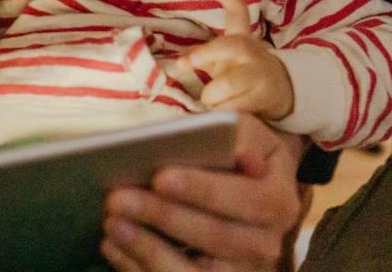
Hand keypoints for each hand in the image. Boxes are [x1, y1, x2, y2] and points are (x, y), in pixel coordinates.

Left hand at [101, 113, 305, 271]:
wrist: (252, 187)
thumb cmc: (241, 154)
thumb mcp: (248, 133)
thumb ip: (240, 136)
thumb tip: (238, 150)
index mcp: (279, 202)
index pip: (244, 199)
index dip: (202, 190)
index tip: (161, 177)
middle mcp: (266, 244)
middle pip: (216, 238)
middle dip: (164, 217)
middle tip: (118, 198)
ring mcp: (240, 271)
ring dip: (148, 249)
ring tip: (112, 224)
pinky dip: (138, 267)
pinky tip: (112, 244)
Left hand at [180, 0, 293, 120]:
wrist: (282, 92)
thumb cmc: (244, 74)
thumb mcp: (226, 60)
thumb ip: (203, 57)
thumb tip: (179, 62)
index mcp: (242, 39)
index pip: (239, 13)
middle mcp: (252, 52)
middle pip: (230, 46)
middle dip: (206, 54)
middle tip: (188, 62)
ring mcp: (260, 74)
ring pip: (226, 83)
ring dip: (211, 97)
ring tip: (212, 103)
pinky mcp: (264, 97)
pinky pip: (234, 107)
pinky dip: (222, 113)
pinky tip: (222, 115)